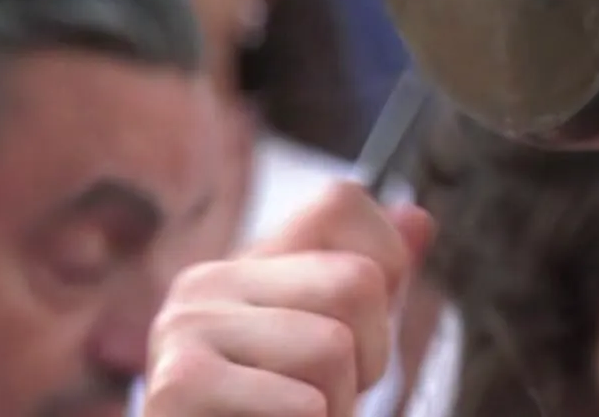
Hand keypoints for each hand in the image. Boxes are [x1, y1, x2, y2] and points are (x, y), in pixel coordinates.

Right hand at [142, 183, 434, 416]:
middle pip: (356, 280)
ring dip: (336, 405)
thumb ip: (370, 290)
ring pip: (332, 347)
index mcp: (247, 265)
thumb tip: (419, 218)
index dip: (389, 263)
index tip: (364, 331)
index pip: (342, 203)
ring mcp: (186, 326)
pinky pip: (304, 403)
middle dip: (369, 357)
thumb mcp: (332, 348)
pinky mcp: (179, 383)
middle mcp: (209, 282)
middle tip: (327, 396)